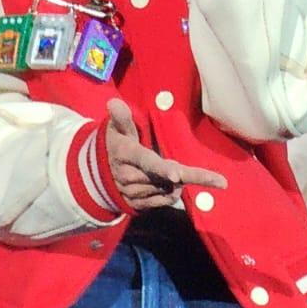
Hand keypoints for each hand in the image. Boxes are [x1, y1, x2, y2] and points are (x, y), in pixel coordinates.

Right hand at [105, 98, 226, 211]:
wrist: (98, 174)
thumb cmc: (116, 144)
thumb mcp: (116, 129)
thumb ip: (121, 117)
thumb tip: (114, 102)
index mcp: (127, 154)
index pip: (147, 162)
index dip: (164, 169)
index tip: (178, 176)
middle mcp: (128, 176)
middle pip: (165, 179)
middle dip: (182, 174)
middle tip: (209, 177)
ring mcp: (132, 193)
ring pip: (168, 190)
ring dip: (176, 182)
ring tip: (169, 172)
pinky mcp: (138, 205)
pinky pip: (165, 201)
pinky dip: (173, 193)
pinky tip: (168, 183)